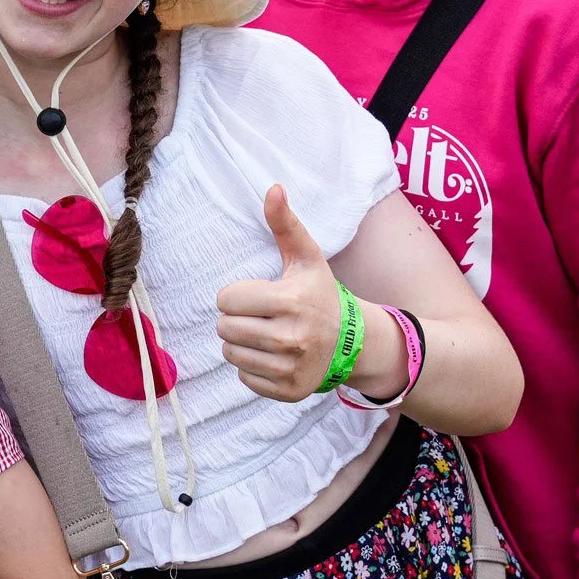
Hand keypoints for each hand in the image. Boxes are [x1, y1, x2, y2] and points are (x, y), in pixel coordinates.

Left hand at [214, 185, 342, 399]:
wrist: (354, 341)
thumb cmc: (320, 293)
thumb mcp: (307, 257)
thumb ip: (285, 224)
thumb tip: (272, 188)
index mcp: (290, 301)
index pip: (226, 299)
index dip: (237, 295)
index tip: (257, 295)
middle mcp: (291, 338)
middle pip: (225, 328)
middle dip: (236, 319)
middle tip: (259, 315)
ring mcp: (290, 368)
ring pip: (231, 354)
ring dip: (241, 344)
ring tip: (264, 334)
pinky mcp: (289, 390)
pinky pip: (244, 378)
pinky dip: (252, 369)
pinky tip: (273, 356)